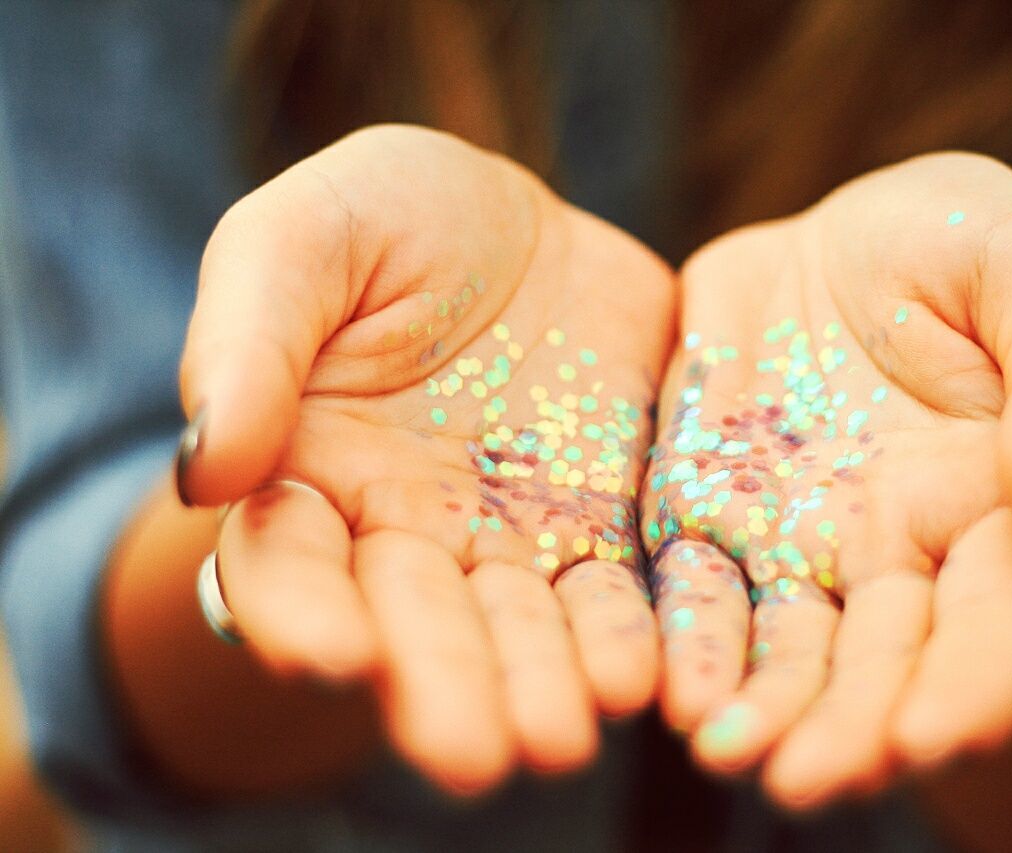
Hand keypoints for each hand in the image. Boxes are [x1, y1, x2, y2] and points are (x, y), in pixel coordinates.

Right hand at [177, 125, 673, 793]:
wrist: (521, 227)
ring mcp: (516, 540)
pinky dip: (634, 638)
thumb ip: (248, 342)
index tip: (332, 656)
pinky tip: (651, 676)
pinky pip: (621, 594)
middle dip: (442, 689)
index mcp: (311, 478)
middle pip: (418, 627)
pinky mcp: (607, 527)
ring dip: (543, 687)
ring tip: (566, 737)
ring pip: (526, 631)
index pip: (289, 566)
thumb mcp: (304, 237)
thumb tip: (209, 469)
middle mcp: (411, 534)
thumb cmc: (387, 224)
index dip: (304, 614)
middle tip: (471, 757)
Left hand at [642, 152, 1011, 806]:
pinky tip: (656, 680)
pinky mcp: (701, 513)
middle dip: (846, 730)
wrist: (834, 244)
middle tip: (802, 782)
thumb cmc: (960, 250)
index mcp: (988, 510)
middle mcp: (887, 552)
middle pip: (877, 667)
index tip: (932, 736)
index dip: (973, 684)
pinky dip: (676, 641)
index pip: (997, 622)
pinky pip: (684, 590)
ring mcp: (789, 542)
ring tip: (720, 749)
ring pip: (775, 652)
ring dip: (753, 710)